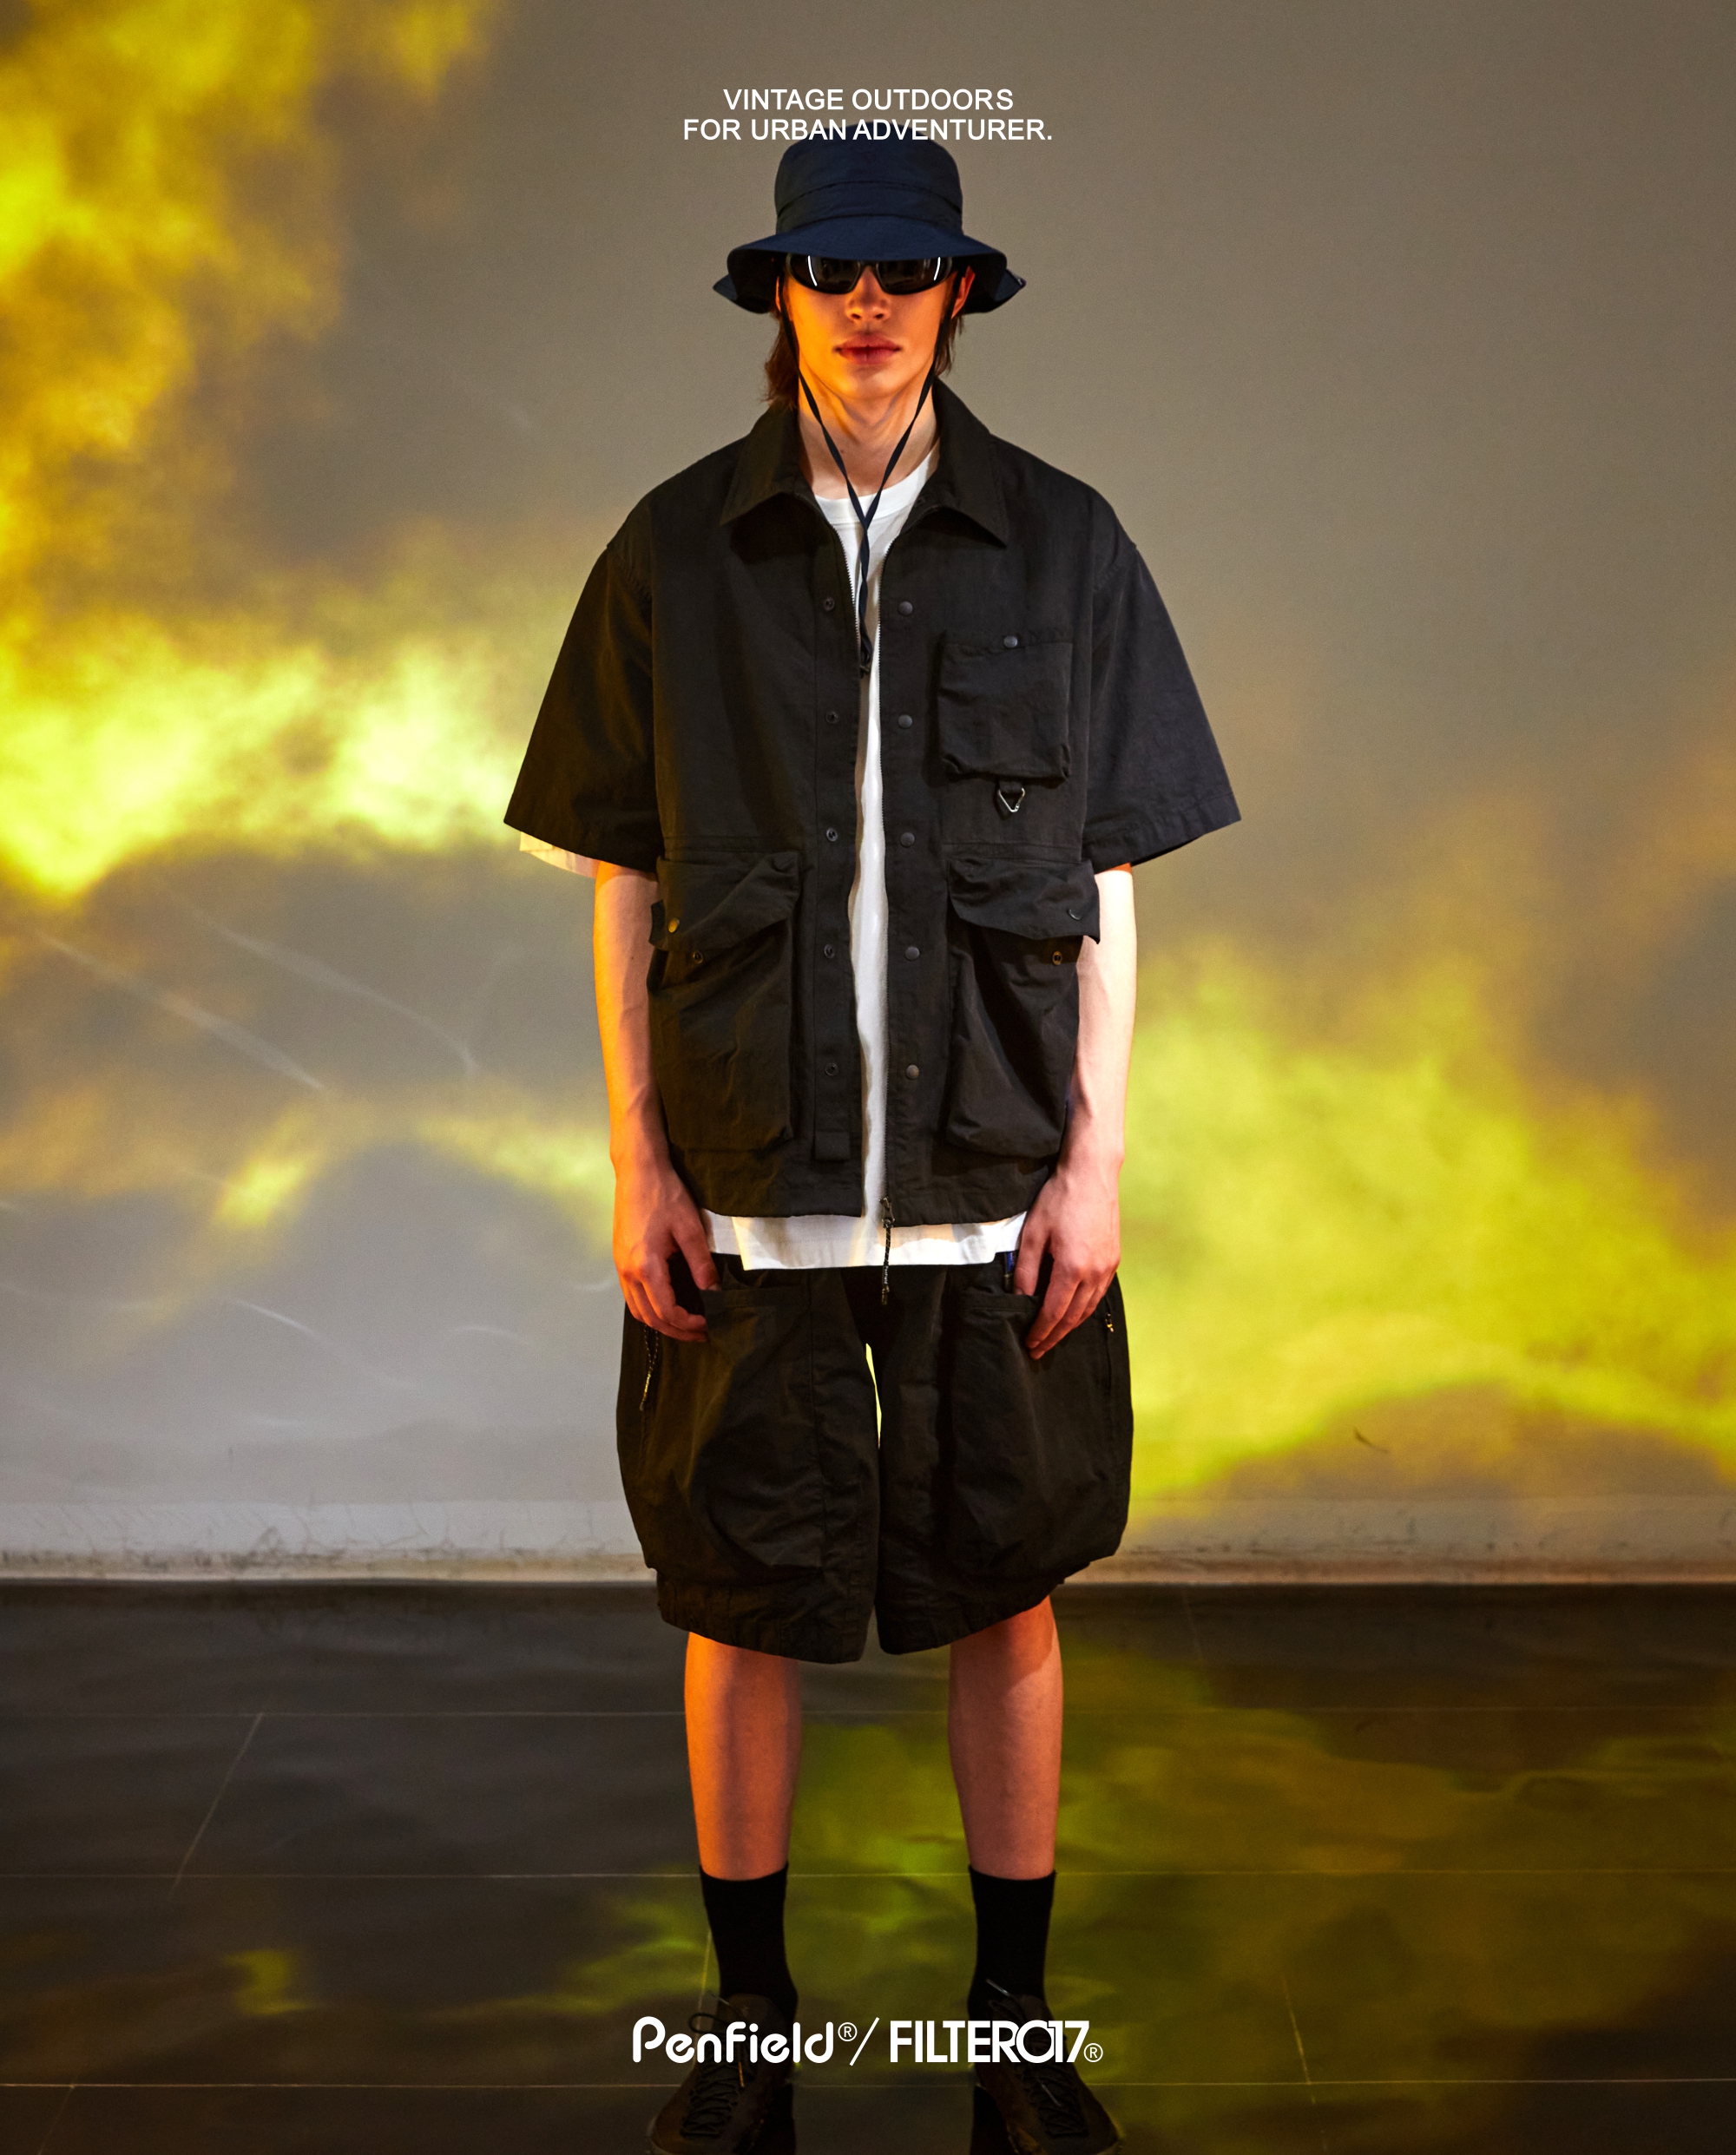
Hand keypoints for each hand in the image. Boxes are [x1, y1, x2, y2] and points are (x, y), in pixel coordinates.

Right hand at [613, 1149, 716, 1340]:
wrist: (638, 1172)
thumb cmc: (664, 1195)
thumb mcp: (690, 1228)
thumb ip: (701, 1264)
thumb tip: (714, 1291)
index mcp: (646, 1266)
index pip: (667, 1310)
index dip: (688, 1324)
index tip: (708, 1324)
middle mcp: (628, 1271)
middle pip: (649, 1317)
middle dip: (676, 1330)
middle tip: (700, 1333)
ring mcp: (620, 1266)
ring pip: (637, 1310)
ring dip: (660, 1322)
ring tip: (685, 1324)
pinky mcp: (619, 1259)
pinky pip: (631, 1296)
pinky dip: (648, 1308)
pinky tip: (666, 1303)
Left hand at [1012, 1143, 1120, 1358]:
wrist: (1092, 1174)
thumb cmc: (1059, 1199)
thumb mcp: (1032, 1233)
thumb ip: (1025, 1269)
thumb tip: (1020, 1297)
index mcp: (1072, 1268)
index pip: (1054, 1312)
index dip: (1041, 1331)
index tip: (1030, 1344)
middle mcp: (1095, 1273)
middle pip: (1074, 1317)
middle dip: (1055, 1335)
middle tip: (1039, 1349)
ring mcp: (1108, 1267)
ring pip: (1089, 1308)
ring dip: (1071, 1326)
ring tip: (1054, 1335)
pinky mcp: (1114, 1259)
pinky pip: (1098, 1294)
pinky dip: (1084, 1308)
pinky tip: (1073, 1311)